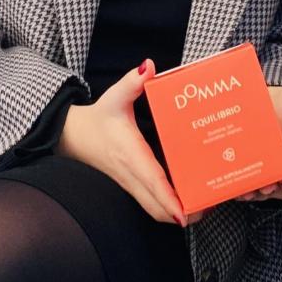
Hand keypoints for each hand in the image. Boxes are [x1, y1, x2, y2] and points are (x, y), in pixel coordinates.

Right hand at [55, 60, 199, 226]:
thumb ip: (132, 82)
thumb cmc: (98, 119)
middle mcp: (131, 175)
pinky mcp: (132, 186)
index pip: (152, 180)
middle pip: (156, 207)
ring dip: (177, 214)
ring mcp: (131, 184)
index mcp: (130, 154)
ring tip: (205, 206)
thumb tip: (148, 67)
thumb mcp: (114, 97)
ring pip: (154, 211)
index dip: (168, 198)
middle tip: (208, 207)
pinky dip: (169, 207)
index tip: (184, 213)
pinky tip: (189, 199)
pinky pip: (151, 204)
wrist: (73, 137)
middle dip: (182, 214)